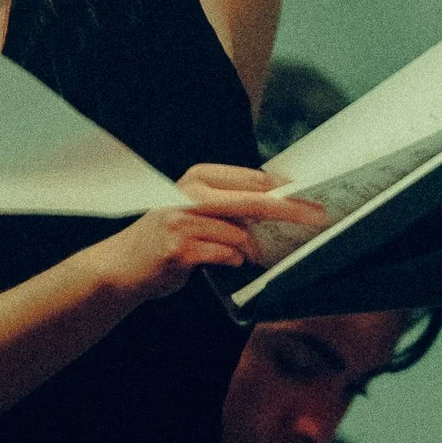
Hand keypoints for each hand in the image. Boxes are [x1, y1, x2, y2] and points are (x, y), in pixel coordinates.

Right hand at [87, 165, 327, 300]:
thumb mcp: (196, 210)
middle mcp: (189, 193)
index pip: (251, 179)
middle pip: (253, 200)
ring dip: (247, 251)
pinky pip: (225, 256)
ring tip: (237, 256)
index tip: (310, 195)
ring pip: (240, 235)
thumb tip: (279, 203)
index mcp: (197, 177)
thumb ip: (230, 205)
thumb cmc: (168, 238)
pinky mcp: (180, 249)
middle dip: (289, 209)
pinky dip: (229, 262)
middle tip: (317, 216)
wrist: (124, 265)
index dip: (284, 187)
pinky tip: (215, 262)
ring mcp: (182, 220)